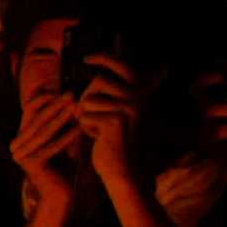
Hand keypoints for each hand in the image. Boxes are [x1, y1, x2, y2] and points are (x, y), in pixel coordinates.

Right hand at [9, 90, 83, 201]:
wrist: (60, 196)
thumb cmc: (64, 168)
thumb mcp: (62, 140)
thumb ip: (62, 124)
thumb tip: (72, 99)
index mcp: (21, 139)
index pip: (29, 112)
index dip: (44, 99)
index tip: (64, 90)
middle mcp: (17, 146)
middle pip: (37, 120)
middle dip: (55, 105)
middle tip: (71, 93)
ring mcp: (22, 156)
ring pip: (45, 132)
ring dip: (62, 117)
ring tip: (76, 105)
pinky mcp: (33, 164)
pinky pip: (53, 146)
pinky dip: (68, 136)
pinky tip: (80, 127)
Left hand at [76, 53, 146, 178]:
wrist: (123, 169)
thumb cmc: (114, 140)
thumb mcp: (116, 113)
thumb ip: (111, 93)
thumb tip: (98, 74)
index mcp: (142, 92)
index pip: (122, 65)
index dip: (104, 57)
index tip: (86, 58)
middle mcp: (139, 97)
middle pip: (99, 80)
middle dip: (87, 95)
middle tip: (87, 111)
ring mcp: (128, 107)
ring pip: (88, 100)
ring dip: (86, 115)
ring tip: (99, 130)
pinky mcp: (115, 120)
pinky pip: (85, 116)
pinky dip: (85, 128)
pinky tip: (100, 139)